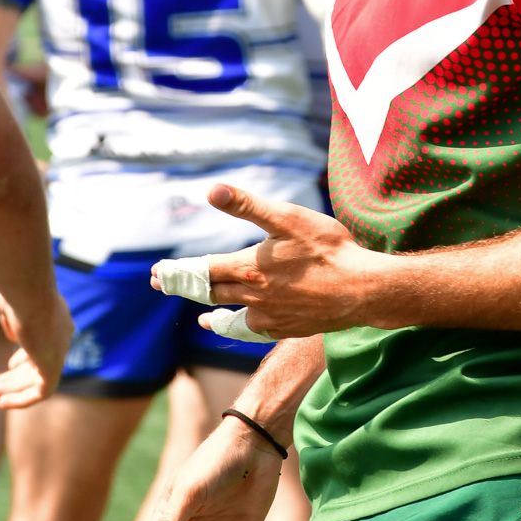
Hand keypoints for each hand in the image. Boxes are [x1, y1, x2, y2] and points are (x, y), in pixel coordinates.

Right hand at [0, 291, 71, 408]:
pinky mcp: (55, 366)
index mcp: (55, 316)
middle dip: (16, 376)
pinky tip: (3, 403)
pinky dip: (23, 399)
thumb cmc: (15, 290)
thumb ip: (12, 316)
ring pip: (38, 378)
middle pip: (39, 362)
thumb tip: (14, 335)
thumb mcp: (11, 300)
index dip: (27, 356)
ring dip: (14, 388)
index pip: (44, 342)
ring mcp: (60, 350)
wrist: (27, 292)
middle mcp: (62, 334)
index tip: (11, 365)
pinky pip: (43, 391)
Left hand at [156, 184, 382, 336]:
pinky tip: (241, 325)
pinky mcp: (286, 328)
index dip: (177, 272)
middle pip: (210, 293)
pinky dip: (239, 327)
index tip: (157, 273)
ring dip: (211, 310)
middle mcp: (253, 297)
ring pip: (230, 314)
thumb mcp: (288, 218)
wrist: (362, 289)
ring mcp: (269, 317)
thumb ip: (248, 205)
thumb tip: (213, 190)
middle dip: (185, 288)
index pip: (201, 271)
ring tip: (201, 313)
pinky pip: (253, 330)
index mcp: (248, 268)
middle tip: (164, 284)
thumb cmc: (327, 249)